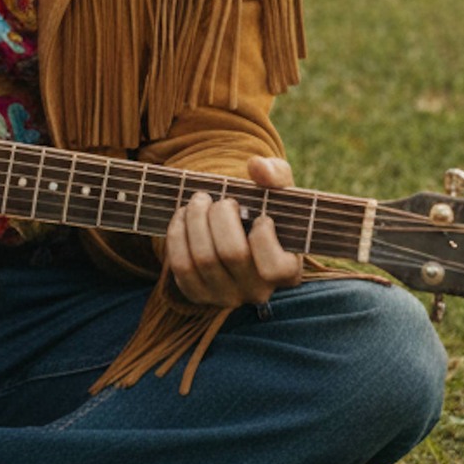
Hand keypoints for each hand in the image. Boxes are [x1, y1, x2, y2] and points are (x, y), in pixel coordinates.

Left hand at [163, 155, 302, 310]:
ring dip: (195, 220)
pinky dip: (178, 235)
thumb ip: (275, 174)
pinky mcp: (198, 294)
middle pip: (231, 254)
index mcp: (286, 272)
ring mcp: (225, 296)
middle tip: (218, 199)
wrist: (236, 229)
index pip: (274, 267)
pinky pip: (181, 266)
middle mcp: (256, 291)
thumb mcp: (277, 190)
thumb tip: (257, 167)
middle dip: (220, 216)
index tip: (260, 216)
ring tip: (199, 201)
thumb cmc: (263, 209)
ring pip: (202, 259)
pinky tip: (183, 217)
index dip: (263, 236)